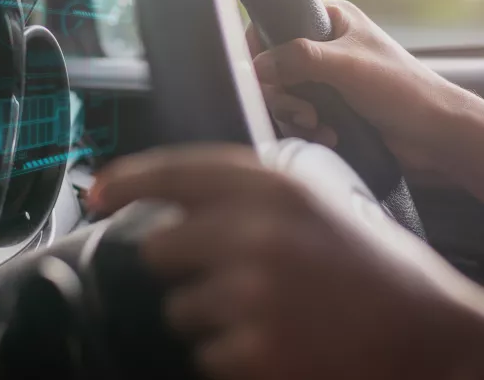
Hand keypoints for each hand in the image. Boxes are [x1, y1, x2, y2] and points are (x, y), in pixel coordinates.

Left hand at [89, 145, 483, 379]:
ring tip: (262, 311)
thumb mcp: (309, 200)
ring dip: (207, 314)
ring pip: (178, 308)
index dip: (128, 178)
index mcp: (273, 187)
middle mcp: (257, 232)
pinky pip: (205, 353)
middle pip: (158, 247)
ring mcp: (256, 293)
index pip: (176, 170)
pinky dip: (229, 353)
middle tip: (221, 272)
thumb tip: (171, 203)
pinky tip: (273, 341)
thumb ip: (242, 192)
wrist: (427, 328)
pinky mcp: (259, 352)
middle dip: (177, 264)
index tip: (97, 190)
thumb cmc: (363, 261)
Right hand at [248, 0, 482, 179]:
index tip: (260, 74)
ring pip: (281, 95)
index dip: (260, 49)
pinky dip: (306, 128)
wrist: (434, 134)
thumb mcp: (347, 66)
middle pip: (272, 66)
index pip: (275, 24)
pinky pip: (295, 116)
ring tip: (319, 125)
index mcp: (329, 20)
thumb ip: (298, 59)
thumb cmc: (402, 88)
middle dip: (283, 94)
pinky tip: (329, 134)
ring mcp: (322, 78)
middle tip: (302, 110)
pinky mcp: (325, 106)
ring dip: (295, 116)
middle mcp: (322, 46)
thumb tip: (255, 66)